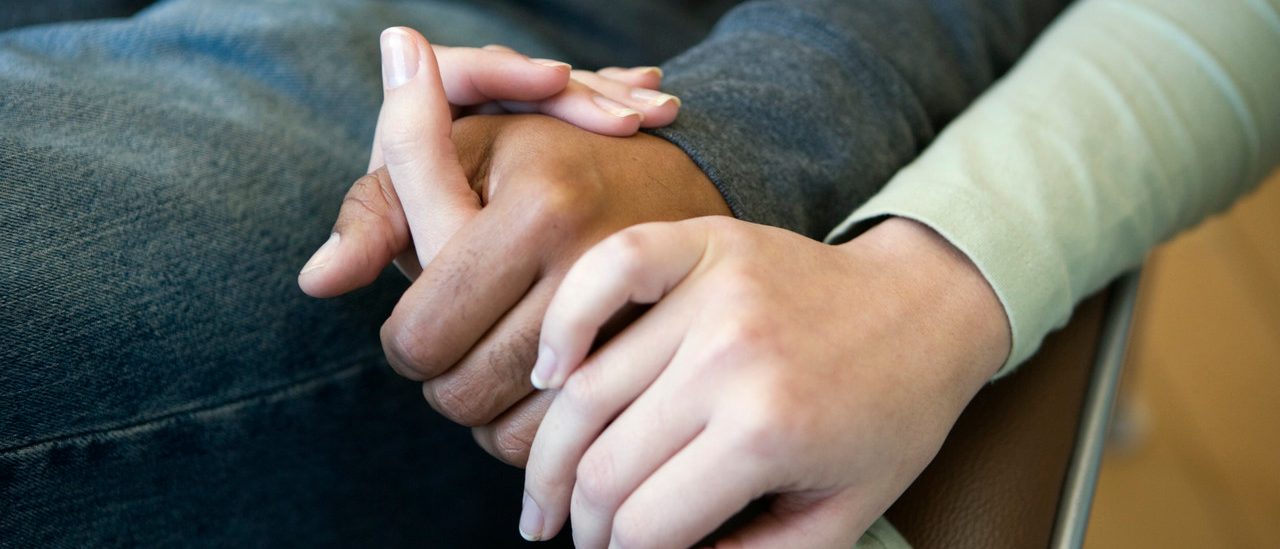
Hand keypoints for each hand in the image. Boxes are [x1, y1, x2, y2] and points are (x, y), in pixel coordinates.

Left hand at [298, 27, 729, 464]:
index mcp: (540, 211)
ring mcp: (639, 330)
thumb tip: (316, 280)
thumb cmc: (551, 161)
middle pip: (462, 393)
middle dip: (445, 380)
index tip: (423, 321)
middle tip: (464, 345)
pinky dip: (536, 436)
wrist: (684, 179)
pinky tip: (539, 391)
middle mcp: (596, 270)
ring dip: (489, 414)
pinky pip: (565, 445)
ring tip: (500, 366)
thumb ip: (381, 206)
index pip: (420, 336)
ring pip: (511, 435)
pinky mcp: (662, 371)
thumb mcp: (469, 152)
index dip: (404, 340)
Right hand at [520, 217, 1009, 546]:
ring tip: (545, 489)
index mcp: (767, 434)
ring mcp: (710, 294)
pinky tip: (550, 371)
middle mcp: (729, 360)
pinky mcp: (703, 245)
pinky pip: (606, 272)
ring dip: (550, 453)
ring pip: (585, 389)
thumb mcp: (839, 515)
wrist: (928, 309)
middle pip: (603, 466)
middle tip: (574, 537)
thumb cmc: (886, 418)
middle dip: (578, 522)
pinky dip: (564, 320)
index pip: (644, 524)